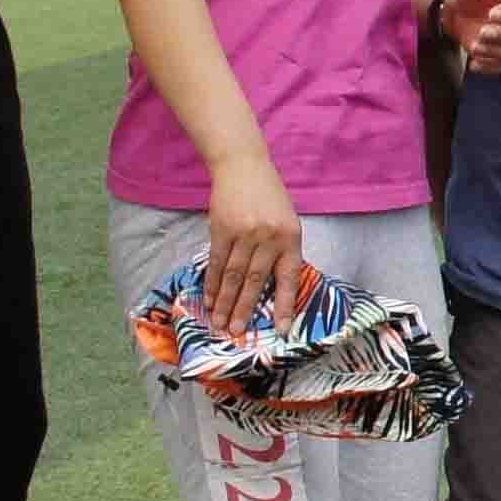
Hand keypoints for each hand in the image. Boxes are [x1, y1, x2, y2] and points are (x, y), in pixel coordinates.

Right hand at [202, 157, 303, 339]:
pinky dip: (211, 284)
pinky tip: (209, 300)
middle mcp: (268, 238)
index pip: (288, 278)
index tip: (282, 329)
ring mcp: (244, 234)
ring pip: (233, 276)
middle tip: (237, 334)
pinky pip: (216, 263)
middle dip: (245, 310)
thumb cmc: (270, 197)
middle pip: (255, 281)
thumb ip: (282, 250)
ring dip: (225, 303)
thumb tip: (274, 287)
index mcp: (291, 238)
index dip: (284, 305)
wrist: (244, 167)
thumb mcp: (287, 221)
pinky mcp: (221, 229)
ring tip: (220, 324)